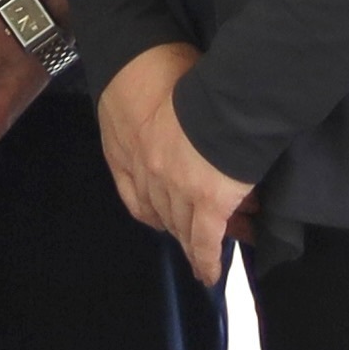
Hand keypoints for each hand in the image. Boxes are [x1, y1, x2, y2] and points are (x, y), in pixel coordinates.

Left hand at [96, 49, 249, 286]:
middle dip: (176, 224)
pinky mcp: (208, 202)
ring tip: (204, 257)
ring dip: (193, 243)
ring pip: (182, 225)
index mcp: (130, 141)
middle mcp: (148, 169)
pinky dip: (207, 260)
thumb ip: (162, 102)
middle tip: (191, 235)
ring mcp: (177, 187)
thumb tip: (177, 106)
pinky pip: (206, 240)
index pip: (133, 185)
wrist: (217, 90)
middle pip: (159, 208)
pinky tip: (211, 274)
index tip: (160, 213)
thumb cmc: (186, 74)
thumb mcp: (160, 80)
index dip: (148, 203)